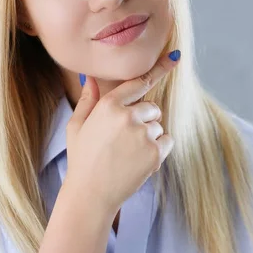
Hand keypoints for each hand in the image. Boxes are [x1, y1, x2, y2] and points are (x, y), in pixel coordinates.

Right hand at [63, 50, 180, 215]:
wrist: (90, 194)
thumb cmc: (81, 159)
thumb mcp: (76, 126)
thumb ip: (88, 100)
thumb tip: (91, 78)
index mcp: (108, 105)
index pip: (139, 83)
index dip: (159, 69)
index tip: (175, 57)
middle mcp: (128, 116)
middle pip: (151, 107)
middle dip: (143, 119)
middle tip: (124, 139)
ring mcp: (143, 134)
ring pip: (158, 126)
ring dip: (149, 136)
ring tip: (128, 154)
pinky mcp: (155, 152)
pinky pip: (167, 141)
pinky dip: (158, 149)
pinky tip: (139, 160)